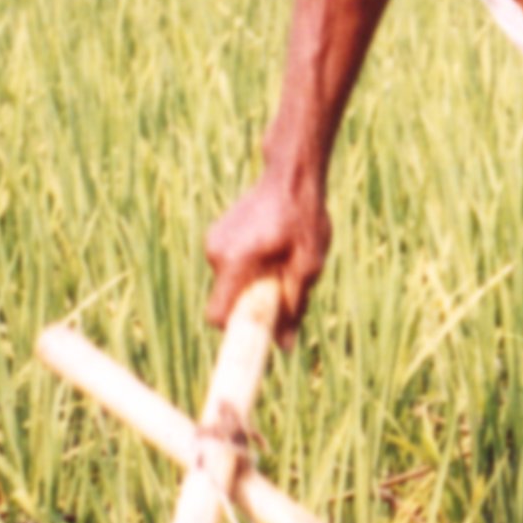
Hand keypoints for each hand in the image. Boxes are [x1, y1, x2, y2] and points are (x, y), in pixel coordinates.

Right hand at [203, 170, 331, 338]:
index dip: (236, 330)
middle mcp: (216, 253)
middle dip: (252, 305)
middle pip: (226, 301)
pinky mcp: (217, 235)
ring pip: (229, 284)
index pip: (217, 315)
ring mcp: (213, 241)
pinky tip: (271, 251)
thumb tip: (284, 346)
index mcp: (235, 262)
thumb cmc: (304, 219)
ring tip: (281, 263)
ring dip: (253, 286)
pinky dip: (249, 270)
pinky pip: (230, 267)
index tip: (259, 332)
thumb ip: (293, 307)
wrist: (292, 175)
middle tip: (283, 289)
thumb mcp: (308, 267)